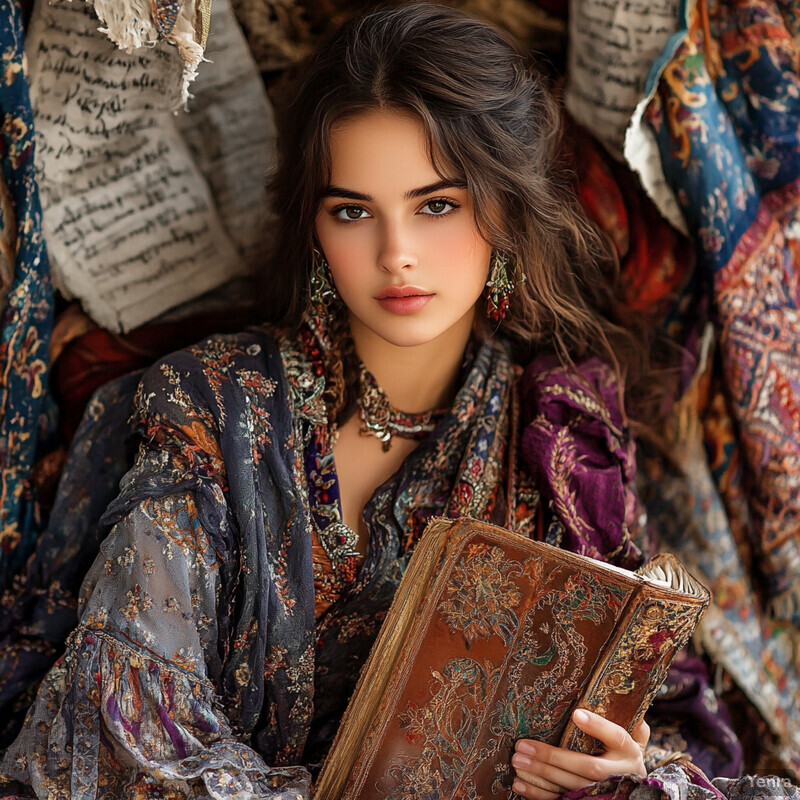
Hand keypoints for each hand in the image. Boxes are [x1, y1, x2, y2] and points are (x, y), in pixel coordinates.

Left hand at [510, 709, 648, 798]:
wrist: (632, 786)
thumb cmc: (621, 752)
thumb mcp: (630, 734)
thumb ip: (622, 717)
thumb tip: (611, 691)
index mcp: (627, 751)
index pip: (616, 737)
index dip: (597, 726)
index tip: (577, 714)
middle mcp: (618, 774)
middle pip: (586, 767)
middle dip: (552, 757)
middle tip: (522, 745)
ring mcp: (602, 792)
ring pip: (571, 787)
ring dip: (541, 775)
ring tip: (517, 761)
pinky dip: (539, 794)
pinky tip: (520, 783)